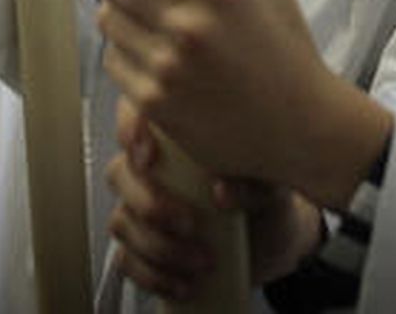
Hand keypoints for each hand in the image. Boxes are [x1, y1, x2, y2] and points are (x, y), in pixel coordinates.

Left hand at [99, 0, 392, 207]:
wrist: (300, 127)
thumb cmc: (287, 51)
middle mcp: (188, 27)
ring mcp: (166, 68)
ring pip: (108, 19)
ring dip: (120, 11)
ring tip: (148, 14)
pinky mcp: (153, 102)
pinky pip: (114, 60)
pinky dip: (126, 51)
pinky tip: (152, 50)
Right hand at [107, 97, 322, 298]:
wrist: (275, 237)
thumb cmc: (267, 194)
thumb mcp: (272, 181)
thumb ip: (252, 180)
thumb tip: (220, 192)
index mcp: (179, 137)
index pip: (136, 115)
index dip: (130, 129)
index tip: (148, 155)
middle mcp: (155, 168)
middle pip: (120, 173)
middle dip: (150, 204)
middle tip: (190, 224)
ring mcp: (144, 208)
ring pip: (122, 220)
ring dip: (158, 246)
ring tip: (202, 261)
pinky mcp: (145, 247)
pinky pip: (127, 259)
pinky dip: (152, 274)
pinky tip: (183, 281)